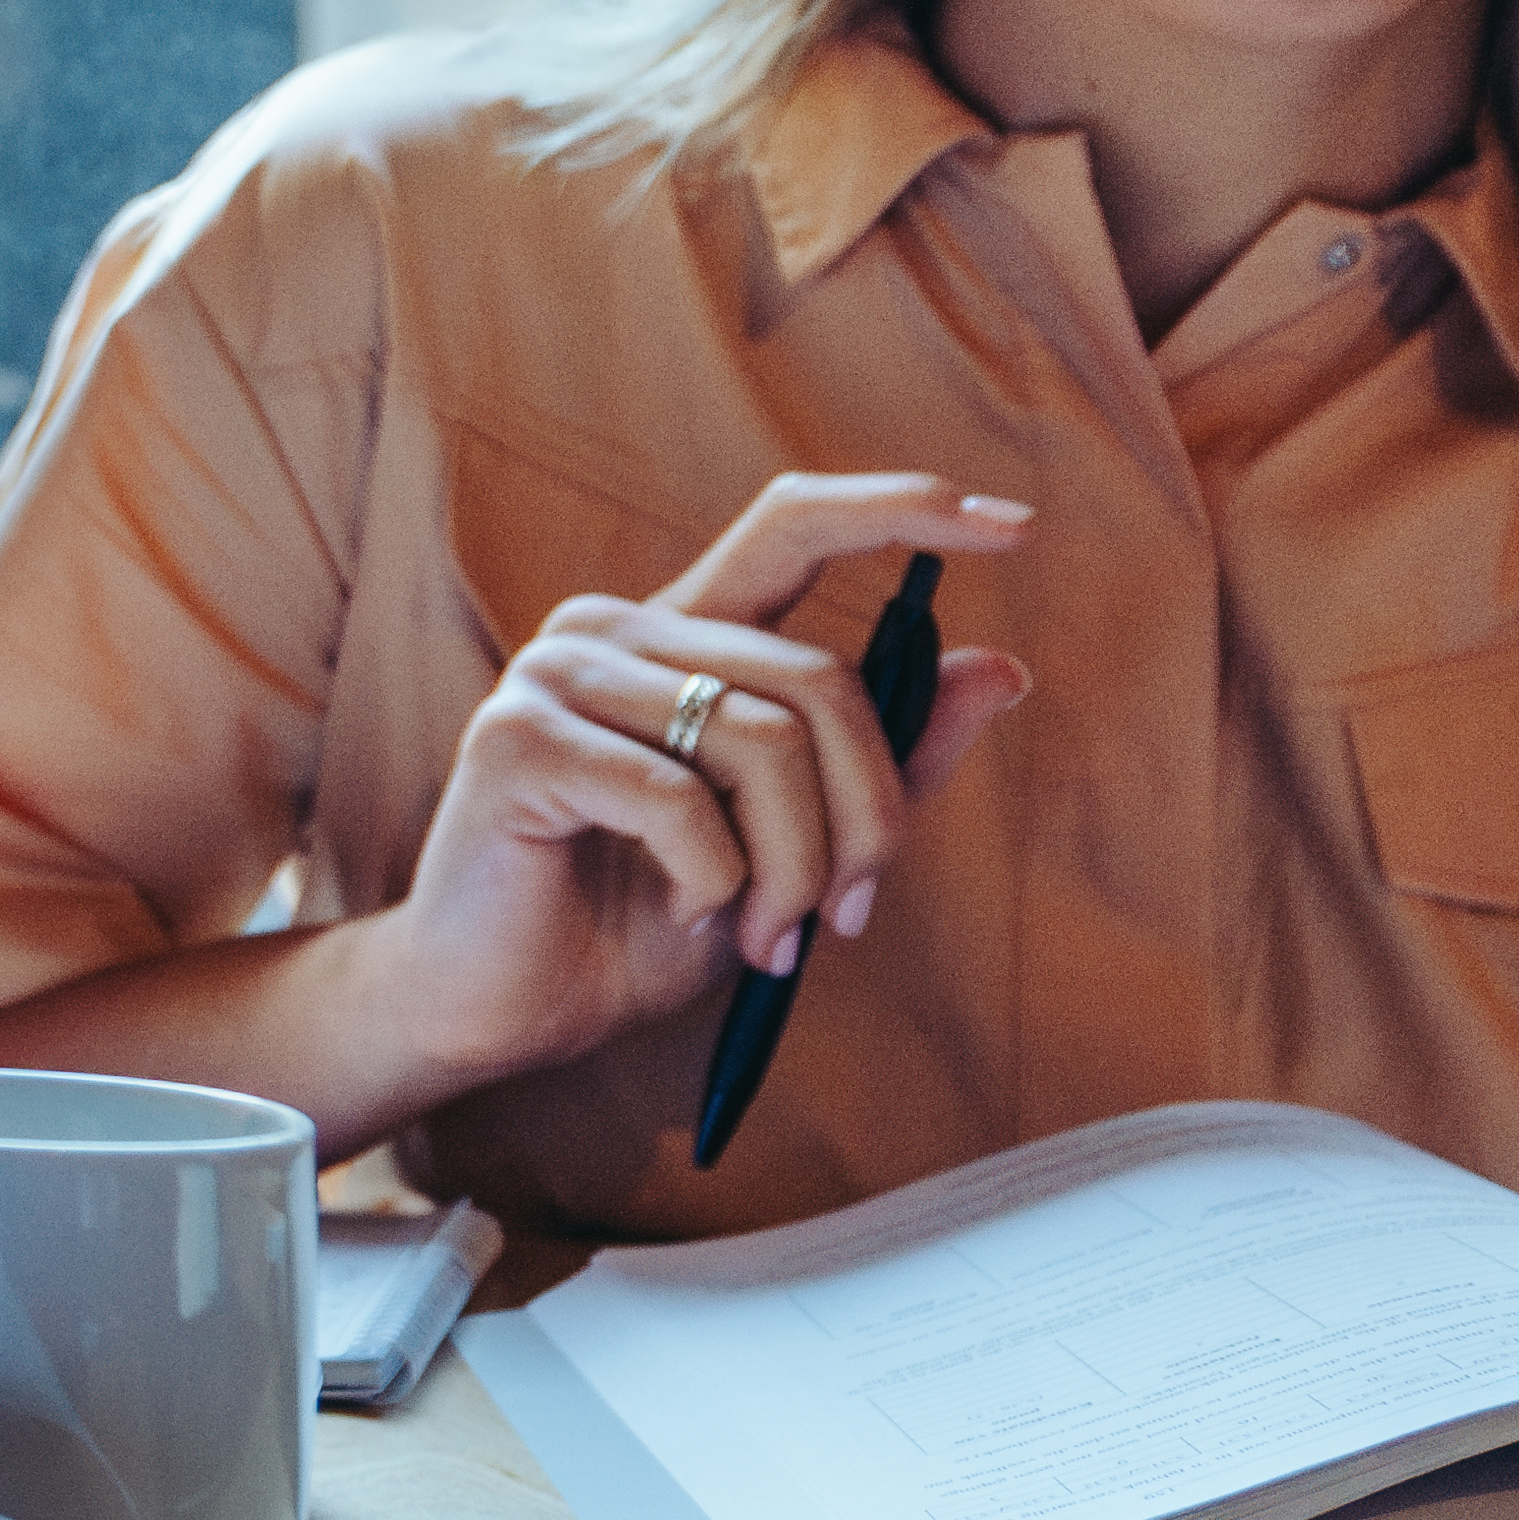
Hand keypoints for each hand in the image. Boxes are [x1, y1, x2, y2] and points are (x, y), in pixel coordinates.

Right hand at [385, 473, 1033, 1095]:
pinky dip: (714, 882)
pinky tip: (683, 913)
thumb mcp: (790, 845)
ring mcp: (557, 672)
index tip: (1015, 529)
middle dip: (867, 817)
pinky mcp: (517, 740)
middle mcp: (615, 627)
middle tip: (847, 918)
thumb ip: (881, 761)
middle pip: (816, 679)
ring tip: (764, 937)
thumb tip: (1002, 670)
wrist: (503, 1009)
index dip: (902, 510)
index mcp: (679, 632)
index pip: (794, 523)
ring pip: (761, 740)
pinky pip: (677, 800)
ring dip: (794, 869)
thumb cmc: (636, 922)